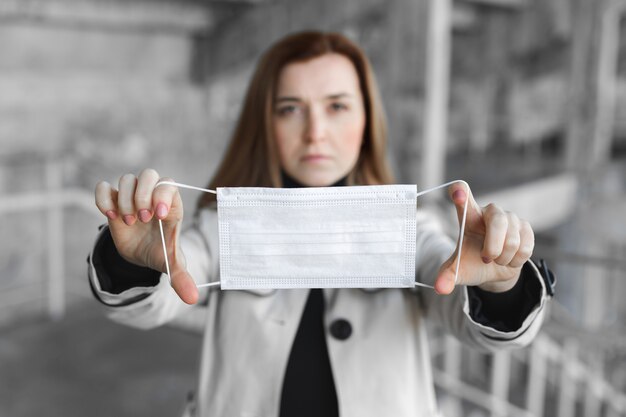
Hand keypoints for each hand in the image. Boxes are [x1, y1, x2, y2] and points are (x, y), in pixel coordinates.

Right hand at [94, 168, 198, 303]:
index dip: (163, 194)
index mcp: (171, 205)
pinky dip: (104, 198)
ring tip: (130, 222)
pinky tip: (110, 215)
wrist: (141, 253)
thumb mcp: (171, 265)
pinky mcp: (114, 201)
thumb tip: (192, 299)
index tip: (159, 214)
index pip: (169, 185)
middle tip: (142, 219)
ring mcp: (132, 196)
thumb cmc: (160, 252)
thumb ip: (181, 278)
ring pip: (127, 179)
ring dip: (126, 200)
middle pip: (149, 175)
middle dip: (143, 194)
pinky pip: (105, 187)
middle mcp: (152, 196)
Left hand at [434, 182, 533, 294]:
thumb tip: (440, 289)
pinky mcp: (526, 227)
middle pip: (497, 220)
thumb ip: (447, 277)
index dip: (461, 192)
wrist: (494, 271)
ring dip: (504, 258)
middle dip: (493, 246)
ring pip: (512, 238)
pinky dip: (516, 260)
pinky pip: (526, 246)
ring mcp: (509, 218)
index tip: (458, 193)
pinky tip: (509, 259)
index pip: (462, 194)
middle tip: (486, 259)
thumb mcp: (458, 271)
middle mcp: (490, 212)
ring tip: (497, 260)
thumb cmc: (472, 263)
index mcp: (468, 216)